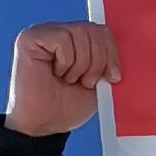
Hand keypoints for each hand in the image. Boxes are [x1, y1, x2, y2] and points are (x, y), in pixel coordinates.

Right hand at [6, 22, 119, 136]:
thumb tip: (124, 47)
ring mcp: (44, 33)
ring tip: (68, 80)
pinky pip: (63, 39)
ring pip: (80, 33)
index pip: (102, 31)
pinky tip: (55, 73)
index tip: (113, 78)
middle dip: (97, 62)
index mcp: (76, 42)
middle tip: (84, 82)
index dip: (111, 53)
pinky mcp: (31, 38)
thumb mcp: (97, 83)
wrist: (44, 126)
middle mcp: (59, 32)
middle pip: (93, 30)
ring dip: (80, 65)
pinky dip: (65, 62)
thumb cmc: (65, 107)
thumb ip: (106, 61)